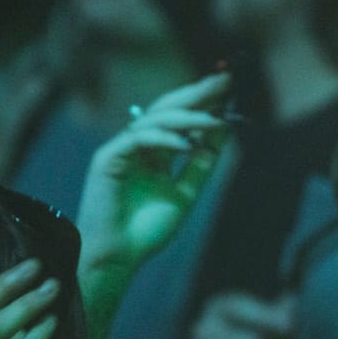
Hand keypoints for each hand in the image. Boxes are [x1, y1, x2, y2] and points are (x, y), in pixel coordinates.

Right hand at [76, 72, 230, 284]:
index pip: (179, 117)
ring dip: (187, 117)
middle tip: (224, 81)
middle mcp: (136, 145)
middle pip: (167, 109)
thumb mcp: (186, 193)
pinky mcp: (107, 158)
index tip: (230, 87)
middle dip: (197, 94)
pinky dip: (164, 138)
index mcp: (153, 152)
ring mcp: (121, 150)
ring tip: (216, 119)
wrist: (119, 257)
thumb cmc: (146, 231)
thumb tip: (224, 132)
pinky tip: (186, 144)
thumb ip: (202, 164)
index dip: (202, 100)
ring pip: (154, 120)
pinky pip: (138, 138)